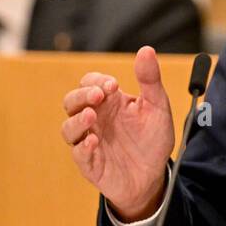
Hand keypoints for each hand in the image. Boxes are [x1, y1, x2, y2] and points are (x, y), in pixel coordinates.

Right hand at [60, 46, 174, 221]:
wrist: (155, 175)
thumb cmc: (153, 139)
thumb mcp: (157, 106)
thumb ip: (150, 79)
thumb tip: (146, 50)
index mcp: (109, 102)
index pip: (89, 82)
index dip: (96, 80)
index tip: (113, 85)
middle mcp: (95, 119)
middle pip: (72, 101)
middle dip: (81, 95)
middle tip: (98, 95)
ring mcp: (90, 141)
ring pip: (68, 128)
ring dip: (77, 120)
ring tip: (91, 116)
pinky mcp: (91, 163)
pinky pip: (78, 154)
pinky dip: (83, 147)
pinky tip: (94, 141)